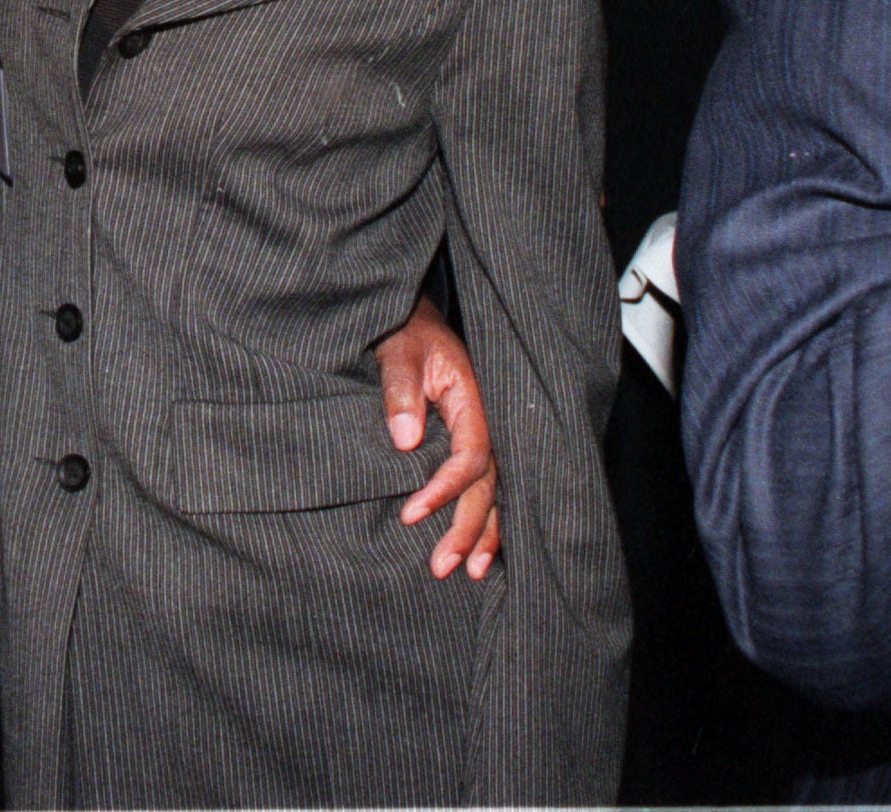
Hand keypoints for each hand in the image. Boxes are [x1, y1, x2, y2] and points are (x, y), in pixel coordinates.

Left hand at [376, 296, 500, 579]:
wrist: (408, 316)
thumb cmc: (402, 329)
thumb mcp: (398, 350)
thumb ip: (401, 391)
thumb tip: (406, 442)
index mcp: (473, 399)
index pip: (470, 456)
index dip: (445, 489)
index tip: (412, 514)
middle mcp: (485, 421)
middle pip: (487, 484)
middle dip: (468, 528)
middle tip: (443, 566)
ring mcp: (481, 432)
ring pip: (492, 491)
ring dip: (482, 532)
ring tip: (470, 573)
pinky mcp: (470, 440)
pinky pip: (484, 484)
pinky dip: (483, 518)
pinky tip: (478, 550)